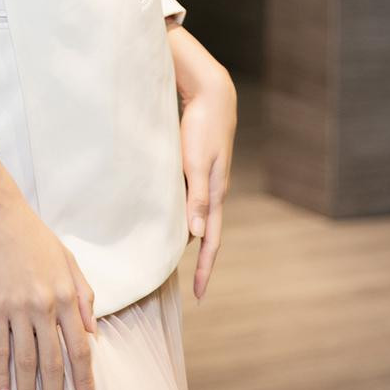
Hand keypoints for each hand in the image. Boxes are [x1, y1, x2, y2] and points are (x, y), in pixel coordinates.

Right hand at [0, 149, 97, 389]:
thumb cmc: (34, 234)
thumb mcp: (68, 259)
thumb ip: (83, 294)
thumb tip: (94, 332)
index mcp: (67, 294)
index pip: (80, 347)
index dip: (85, 379)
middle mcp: (45, 305)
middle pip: (55, 362)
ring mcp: (18, 307)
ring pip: (27, 362)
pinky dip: (1, 377)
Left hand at [166, 26, 237, 300]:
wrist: (212, 94)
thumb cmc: (202, 126)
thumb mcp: (195, 161)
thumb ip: (196, 196)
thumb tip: (196, 234)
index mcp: (216, 193)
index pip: (212, 241)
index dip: (206, 269)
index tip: (200, 295)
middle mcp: (215, 190)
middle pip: (209, 234)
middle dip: (200, 260)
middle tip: (189, 284)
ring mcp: (209, 179)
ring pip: (200, 217)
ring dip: (191, 238)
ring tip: (175, 256)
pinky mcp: (200, 167)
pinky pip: (194, 200)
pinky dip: (186, 215)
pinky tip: (173, 218)